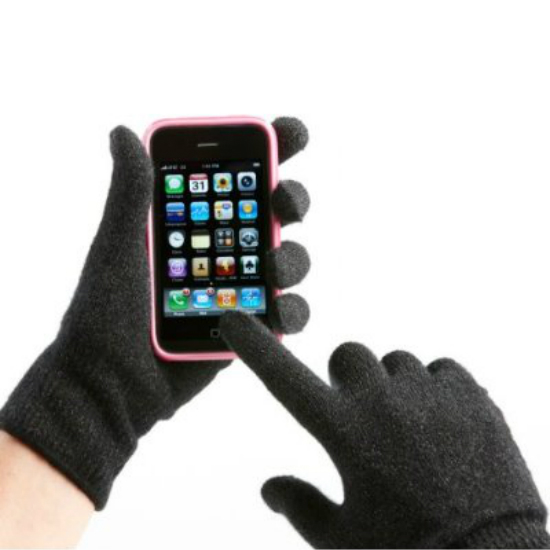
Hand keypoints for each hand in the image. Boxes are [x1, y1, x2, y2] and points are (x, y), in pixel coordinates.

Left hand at [0, 118, 310, 509]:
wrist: (111, 385)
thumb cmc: (107, 313)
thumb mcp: (118, 246)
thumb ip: (130, 191)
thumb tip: (121, 131)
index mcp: (196, 223)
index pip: (238, 178)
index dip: (270, 149)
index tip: (288, 132)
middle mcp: (225, 251)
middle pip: (278, 212)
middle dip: (292, 198)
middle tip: (284, 200)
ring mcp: (243, 288)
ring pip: (292, 260)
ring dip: (294, 257)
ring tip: (273, 268)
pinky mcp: (254, 327)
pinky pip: (289, 313)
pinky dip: (293, 309)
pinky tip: (278, 311)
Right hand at [221, 312, 549, 548]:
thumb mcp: (342, 540)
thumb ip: (300, 505)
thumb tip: (269, 488)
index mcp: (342, 432)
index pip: (282, 376)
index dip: (253, 346)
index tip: (232, 320)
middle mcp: (381, 400)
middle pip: (349, 354)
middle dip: (348, 379)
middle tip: (365, 416)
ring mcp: (428, 393)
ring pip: (397, 362)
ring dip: (395, 388)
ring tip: (413, 433)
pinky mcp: (471, 394)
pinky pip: (441, 370)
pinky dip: (436, 391)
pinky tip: (446, 427)